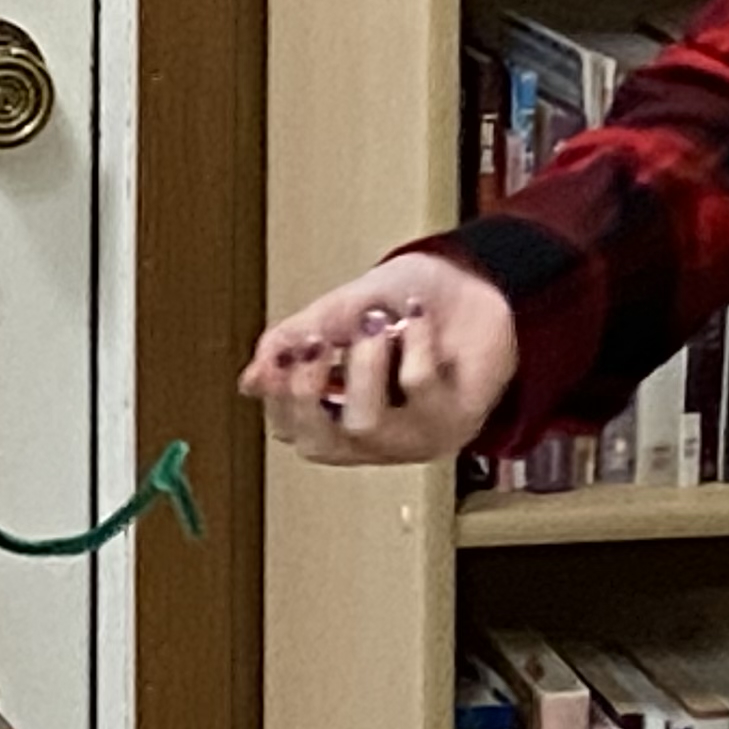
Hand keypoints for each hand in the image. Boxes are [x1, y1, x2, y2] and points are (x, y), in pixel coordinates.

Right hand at [239, 249, 517, 466]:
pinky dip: (412, 344)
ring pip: (365, 425)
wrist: (478, 285)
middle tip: (315, 344)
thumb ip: (293, 344)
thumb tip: (249, 381)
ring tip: (377, 325)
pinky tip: (417, 318)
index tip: (288, 346)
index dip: (279, 391)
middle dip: (307, 392)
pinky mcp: (456, 419)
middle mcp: (377, 438)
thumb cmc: (407, 304)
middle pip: (318, 443)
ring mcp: (416, 435)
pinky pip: (417, 389)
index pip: (290, 426)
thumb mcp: (340, 313)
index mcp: (342, 416)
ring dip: (362, 367)